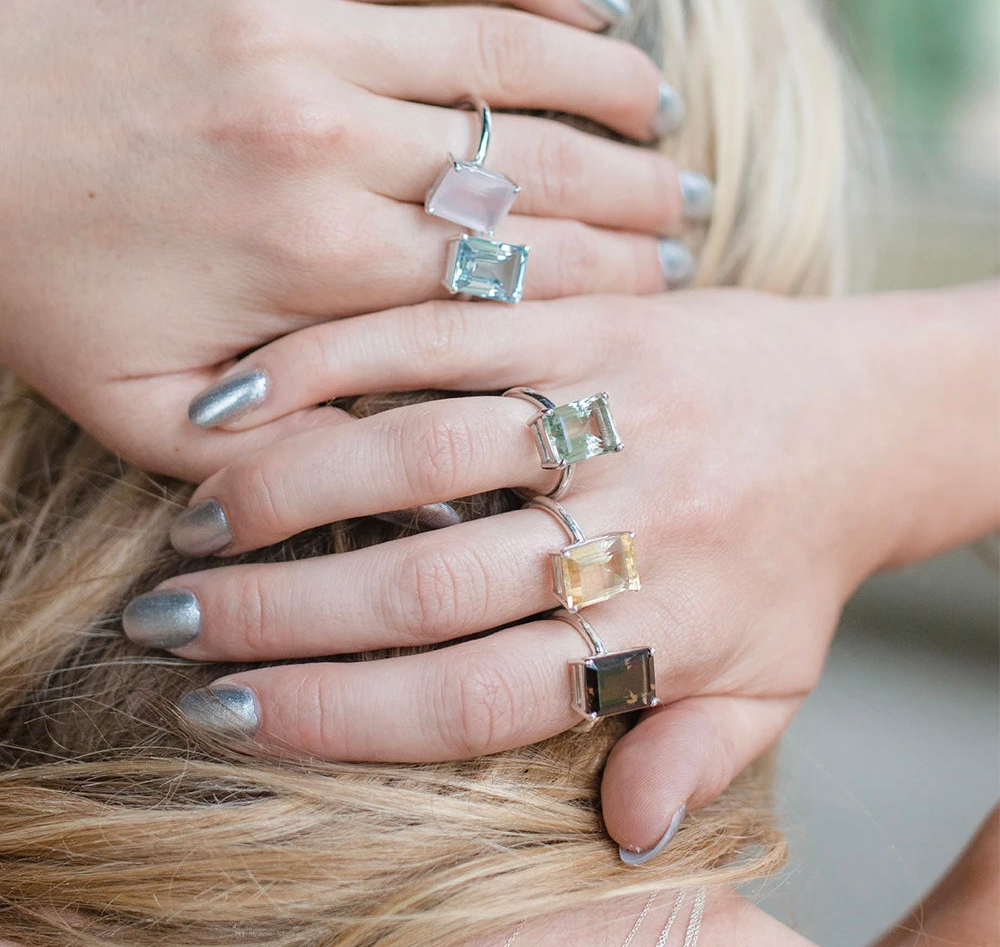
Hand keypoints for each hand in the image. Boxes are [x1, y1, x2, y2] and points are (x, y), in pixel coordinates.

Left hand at [0, 0, 695, 479]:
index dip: (602, 283)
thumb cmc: (46, 295)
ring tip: (664, 111)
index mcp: (310, 261)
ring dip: (604, 78)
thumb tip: (419, 501)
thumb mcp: (154, 422)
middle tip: (688, 209)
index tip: (659, 291)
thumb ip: (293, 463)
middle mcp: (321, 136)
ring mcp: (294, 25)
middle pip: (528, 164)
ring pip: (503, 46)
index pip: (510, 274)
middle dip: (628, 190)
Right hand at [124, 289, 913, 855]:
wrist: (867, 404)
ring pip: (421, 457)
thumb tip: (619, 838)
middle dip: (276, 615)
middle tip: (168, 622)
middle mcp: (629, 524)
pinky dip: (336, 364)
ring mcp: (606, 410)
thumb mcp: (773, 677)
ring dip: (290, 491)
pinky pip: (446, 340)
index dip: (336, 715)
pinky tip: (251, 396)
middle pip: (425, 587)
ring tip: (194, 524)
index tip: (228, 712)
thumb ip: (695, 750)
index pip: (471, 697)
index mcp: (664, 629)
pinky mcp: (590, 320)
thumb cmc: (798, 552)